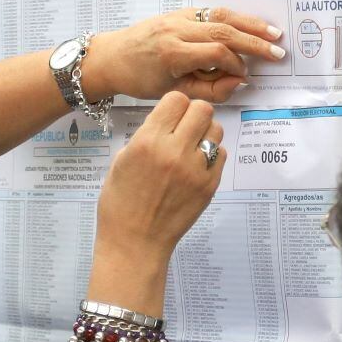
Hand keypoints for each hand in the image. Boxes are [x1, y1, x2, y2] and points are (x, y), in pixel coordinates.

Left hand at [89, 8, 284, 104]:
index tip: (245, 76)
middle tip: (277, 51)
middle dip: (254, 41)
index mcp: (172, 52)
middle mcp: (176, 29)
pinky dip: (235, 18)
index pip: (216, 53)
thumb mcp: (173, 92)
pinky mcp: (180, 12)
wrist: (112, 57)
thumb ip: (209, 90)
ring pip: (221, 15)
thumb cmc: (139, 79)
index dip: (236, 65)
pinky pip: (213, 12)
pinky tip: (251, 25)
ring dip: (250, 23)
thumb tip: (239, 81)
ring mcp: (178, 16)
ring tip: (272, 33)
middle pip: (224, 30)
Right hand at [94, 92, 225, 268]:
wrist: (135, 242)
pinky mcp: (209, 186)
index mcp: (148, 141)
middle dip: (193, 114)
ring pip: (216, 130)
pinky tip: (195, 167)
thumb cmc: (121, 203)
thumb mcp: (121, 160)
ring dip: (204, 133)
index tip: (170, 115)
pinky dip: (210, 156)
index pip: (176, 100)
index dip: (174, 105)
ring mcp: (196, 169)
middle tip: (184, 128)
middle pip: (202, 109)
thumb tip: (167, 121)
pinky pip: (221, 155)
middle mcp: (175, 151)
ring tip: (190, 148)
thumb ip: (146, 136)